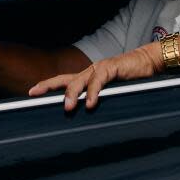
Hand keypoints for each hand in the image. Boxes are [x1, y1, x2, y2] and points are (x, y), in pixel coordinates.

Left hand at [28, 43, 163, 110]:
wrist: (147, 62)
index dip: (47, 85)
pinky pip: (100, 81)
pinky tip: (91, 103)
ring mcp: (100, 68)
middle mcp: (90, 71)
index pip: (63, 80)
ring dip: (72, 94)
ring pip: (81, 80)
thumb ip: (98, 99)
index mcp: (88, 77)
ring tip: (68, 107)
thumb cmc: (129, 78)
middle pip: (66, 79)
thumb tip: (85, 117)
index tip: (31, 92)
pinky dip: (94, 92)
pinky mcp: (112, 68)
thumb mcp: (110, 91)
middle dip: (49, 87)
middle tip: (36, 95)